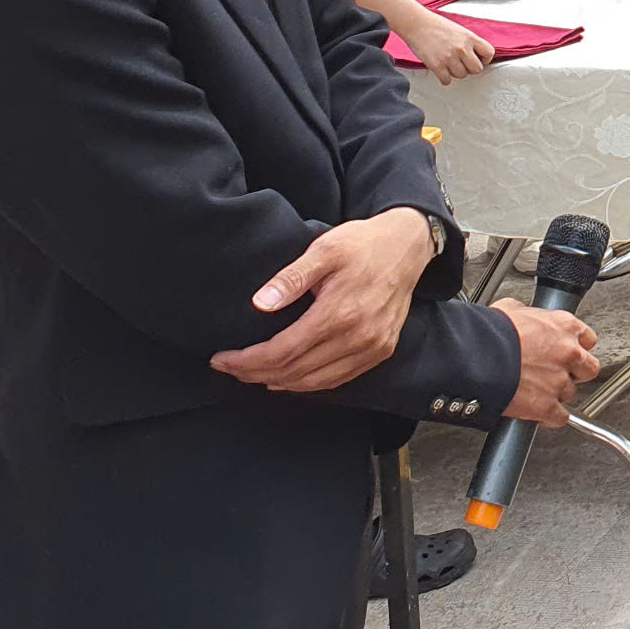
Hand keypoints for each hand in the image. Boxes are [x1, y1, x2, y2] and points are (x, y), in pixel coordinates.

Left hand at [210, 207, 435, 392]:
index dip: (246, 361)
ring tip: (253, 375)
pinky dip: (309, 384)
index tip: (221, 359)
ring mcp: (372, 347)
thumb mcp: (324, 249)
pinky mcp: (381, 350)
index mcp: (339, 313)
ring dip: (279, 382)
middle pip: (294, 372)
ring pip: (314, 382)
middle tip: (230, 368)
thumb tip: (259, 303)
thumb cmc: (364, 244)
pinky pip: (338, 379)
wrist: (408, 246)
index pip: (281, 352)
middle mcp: (357, 337)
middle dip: (255, 374)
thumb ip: (290, 277)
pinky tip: (290, 378)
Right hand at [402, 8, 494, 85]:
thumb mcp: (459, 30)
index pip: (489, 53)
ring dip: (456, 73)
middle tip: (463, 64)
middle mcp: (462, 49)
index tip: (479, 59)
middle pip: (477, 69)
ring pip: (462, 76)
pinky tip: (441, 70)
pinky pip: (447, 81)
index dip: (485, 59)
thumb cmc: (436, 25)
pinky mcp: (437, 66)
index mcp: (469, 38)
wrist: (417, 24)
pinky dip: (444, 78)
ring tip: (449, 64)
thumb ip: (469, 43)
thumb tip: (476, 56)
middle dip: (471, 69)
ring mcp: (449, 58)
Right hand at [495, 299, 600, 425]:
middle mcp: (569, 353)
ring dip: (557, 394)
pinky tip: (539, 413)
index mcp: (564, 326)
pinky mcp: (547, 406)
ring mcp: (559, 381)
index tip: (569, 352)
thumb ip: (527, 316)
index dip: (577, 347)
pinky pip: (560, 418)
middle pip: (588, 369)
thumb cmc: (492, 332)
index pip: (588, 339)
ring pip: (570, 394)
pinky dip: (550, 418)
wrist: (477, 357)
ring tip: (538, 391)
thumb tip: (522, 316)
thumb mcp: (511, 309)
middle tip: (558, 373)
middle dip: (576, 373)